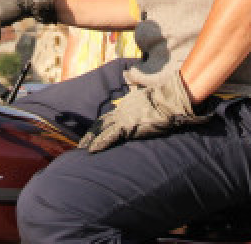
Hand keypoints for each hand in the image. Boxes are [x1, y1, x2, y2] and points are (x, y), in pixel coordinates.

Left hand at [78, 73, 205, 152]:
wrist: (168, 101)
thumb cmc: (163, 102)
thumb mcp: (149, 101)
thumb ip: (141, 105)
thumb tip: (143, 107)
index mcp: (126, 104)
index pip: (109, 116)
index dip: (99, 125)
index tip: (93, 132)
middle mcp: (121, 110)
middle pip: (101, 122)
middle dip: (91, 133)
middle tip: (82, 143)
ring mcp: (123, 117)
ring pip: (101, 129)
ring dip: (91, 140)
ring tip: (82, 149)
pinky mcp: (126, 126)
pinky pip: (109, 136)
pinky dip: (99, 143)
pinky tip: (92, 150)